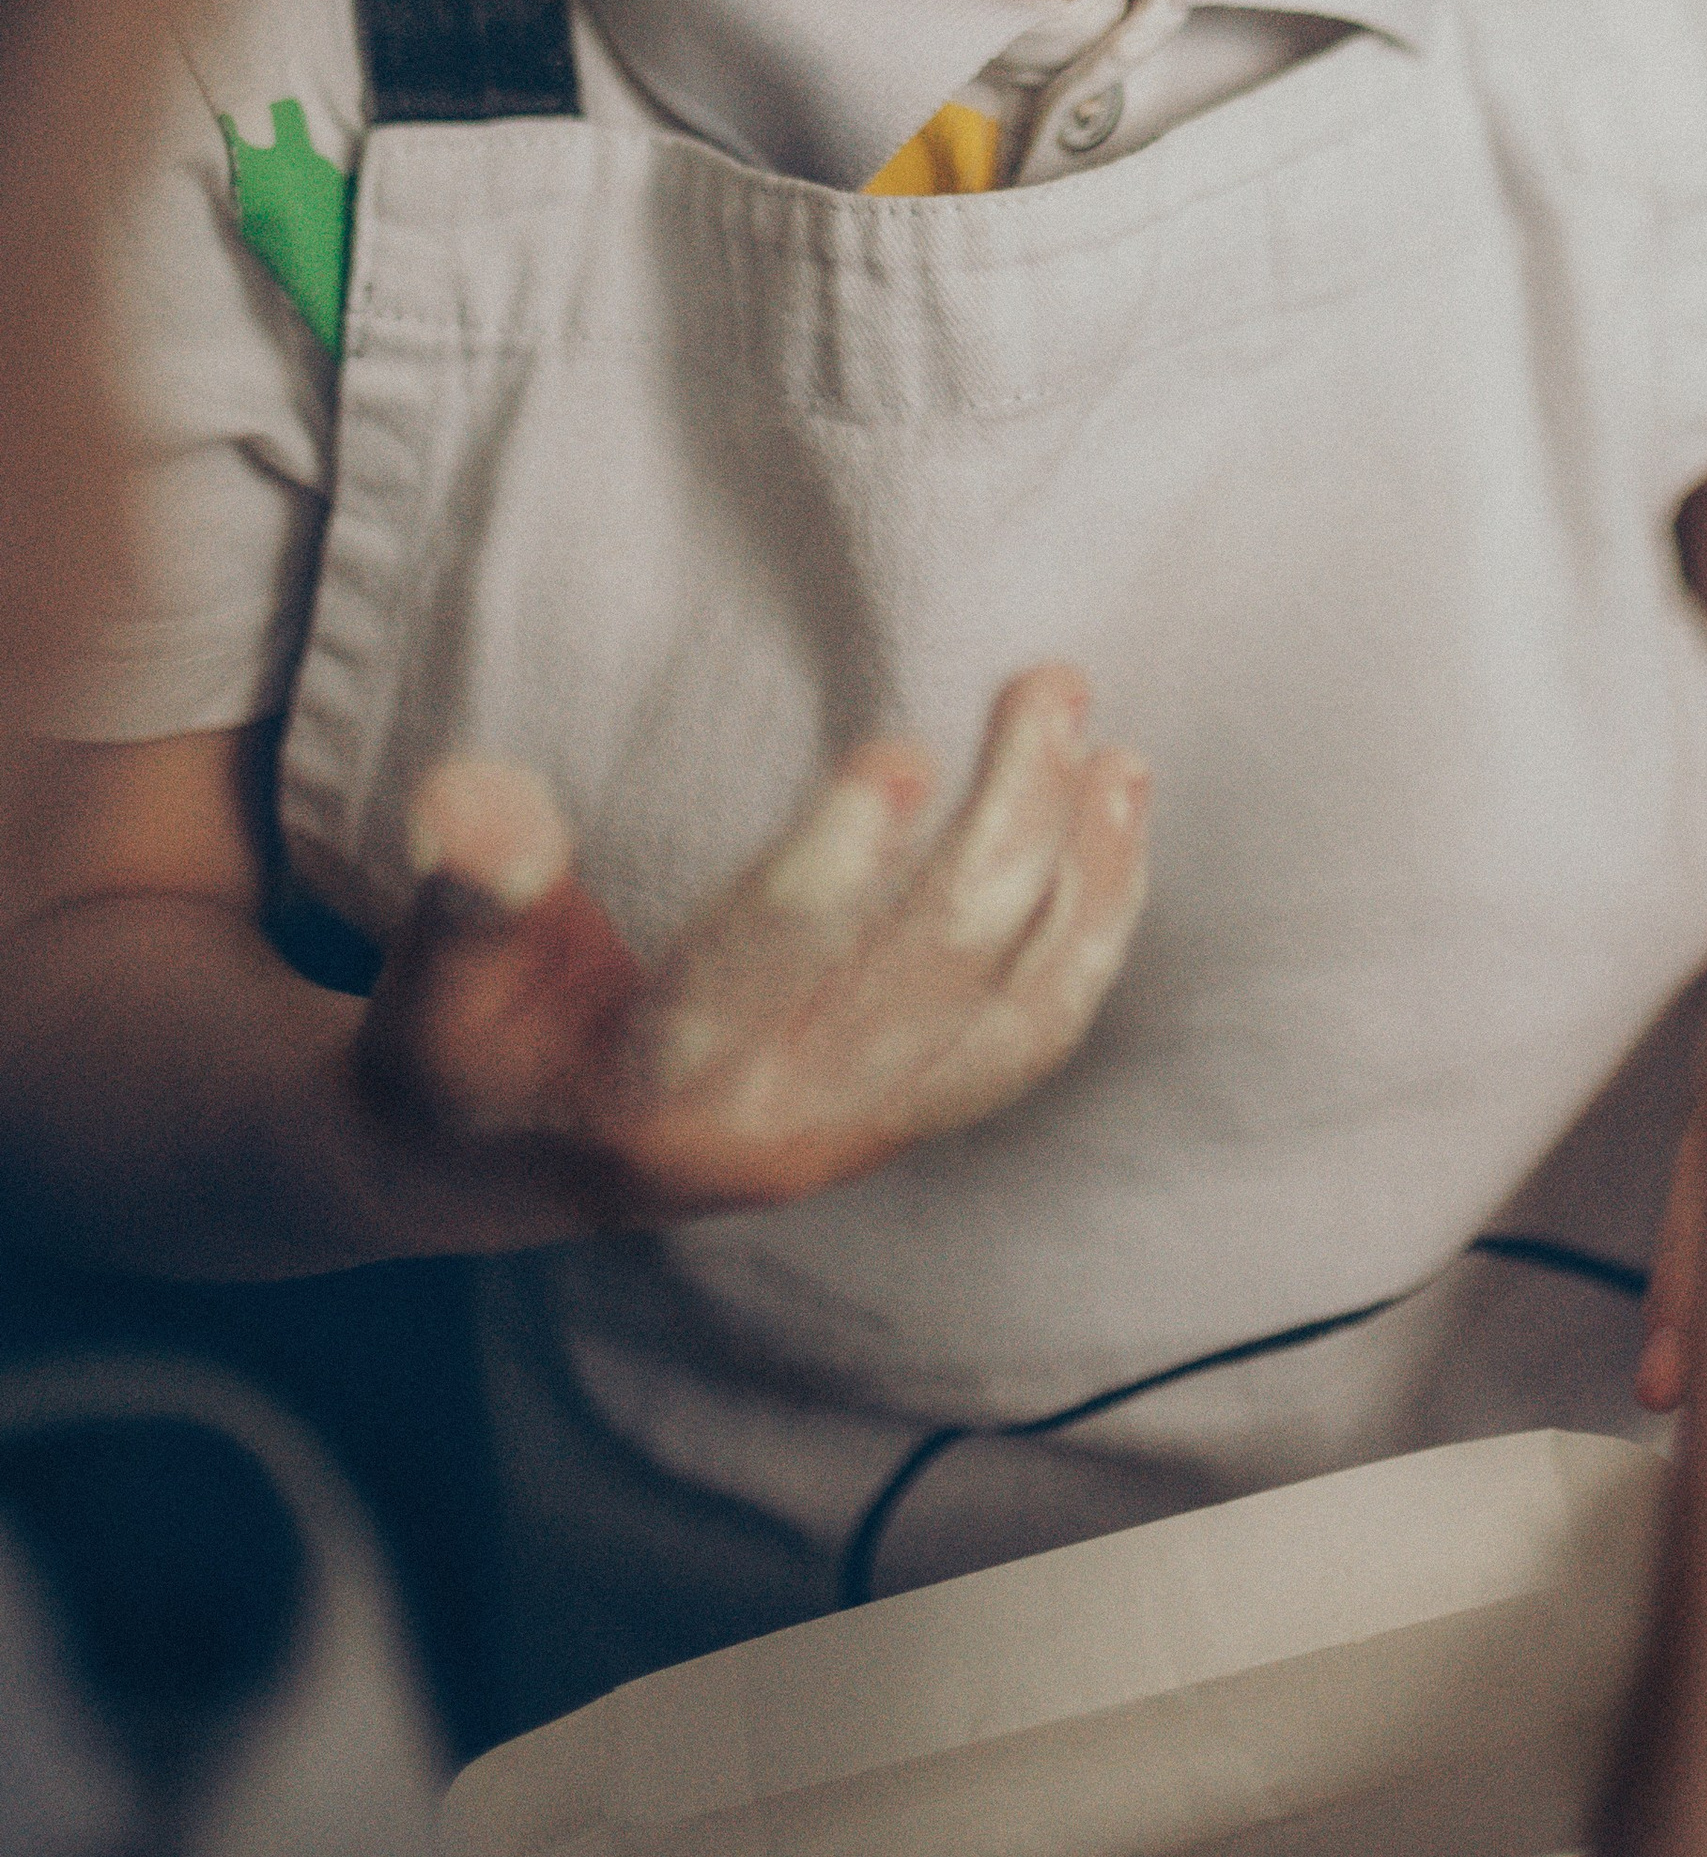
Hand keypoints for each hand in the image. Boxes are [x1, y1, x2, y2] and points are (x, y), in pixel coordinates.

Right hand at [351, 665, 1147, 1228]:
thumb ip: (470, 890)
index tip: (900, 754)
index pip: (751, 980)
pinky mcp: (897, 1119)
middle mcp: (771, 1131)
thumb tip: (476, 791)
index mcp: (644, 1096)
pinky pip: (1026, 1041)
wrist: (496, 1172)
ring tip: (1115, 752)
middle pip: (923, 984)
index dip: (828, 873)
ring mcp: (849, 1134)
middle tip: (1049, 684)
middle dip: (1006, 831)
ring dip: (1079, 881)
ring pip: (1004, 1019)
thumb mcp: (437, 979)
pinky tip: (1118, 830)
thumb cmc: (463, 1045)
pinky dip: (1090, 938)